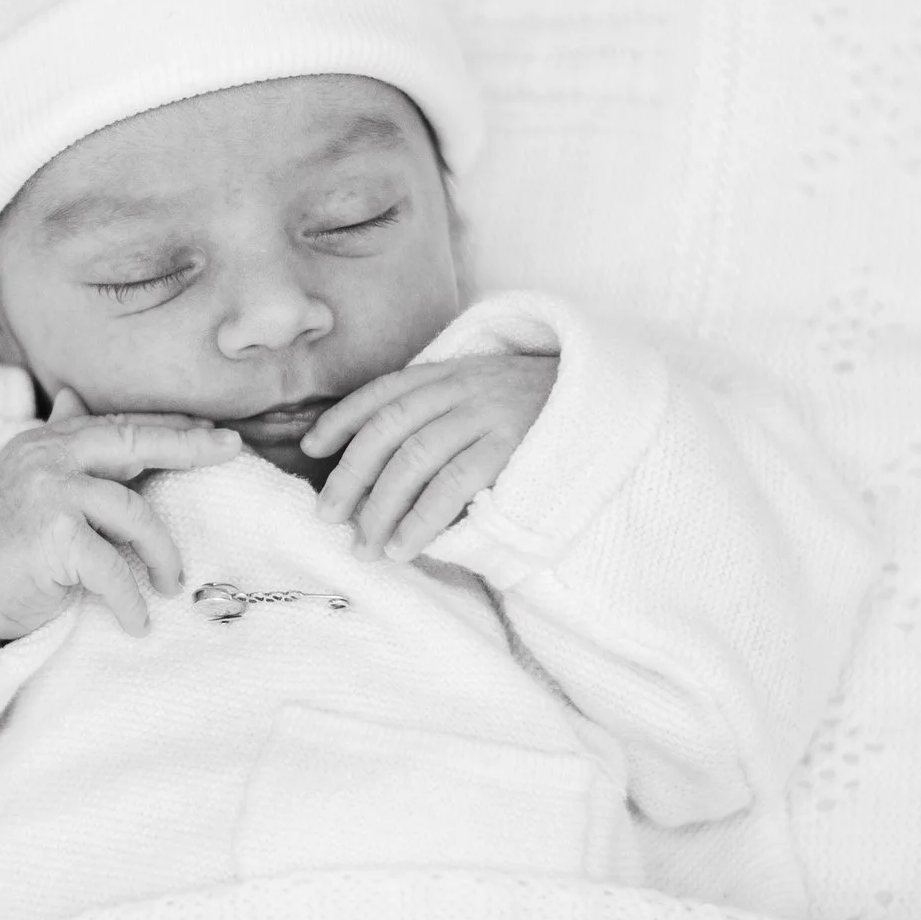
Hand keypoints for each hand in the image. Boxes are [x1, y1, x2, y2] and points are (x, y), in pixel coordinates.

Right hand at [0, 390, 238, 657]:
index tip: (214, 430)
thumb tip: (74, 396)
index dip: (170, 426)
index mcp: (46, 444)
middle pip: (134, 442)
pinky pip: (113, 568)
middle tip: (231, 451)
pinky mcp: (51, 538)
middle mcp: (45, 458)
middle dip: (189, 446)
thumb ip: (56, 442)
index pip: (119, 426)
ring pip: (133, 512)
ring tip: (170, 583)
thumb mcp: (27, 483)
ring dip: (161, 553)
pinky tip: (137, 621)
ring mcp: (47, 494)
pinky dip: (131, 600)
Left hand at [301, 354, 557, 562]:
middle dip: (351, 476)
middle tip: (327, 517)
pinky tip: (405, 547)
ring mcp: (488, 414)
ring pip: (414, 460)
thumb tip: (379, 465)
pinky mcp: (512, 446)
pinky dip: (422, 519)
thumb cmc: (537, 411)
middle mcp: (463, 388)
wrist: (608, 401)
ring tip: (365, 547)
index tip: (312, 449)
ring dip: (381, 508)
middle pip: (388, 430)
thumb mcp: (484, 393)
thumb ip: (441, 413)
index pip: (384, 391)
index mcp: (451, 372)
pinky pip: (454, 485)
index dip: (343, 418)